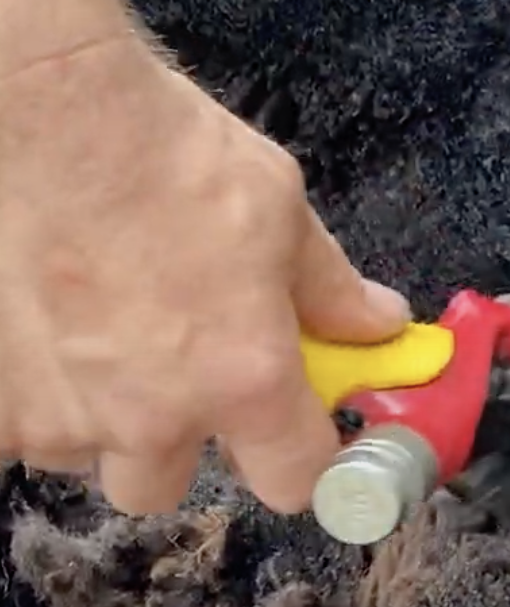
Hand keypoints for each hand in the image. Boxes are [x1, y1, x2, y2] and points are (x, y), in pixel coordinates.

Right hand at [0, 34, 410, 514]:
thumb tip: (377, 325)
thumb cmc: (173, 158)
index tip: (298, 434)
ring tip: (107, 331)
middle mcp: (152, 417)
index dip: (302, 459)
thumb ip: (332, 291)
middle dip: (178, 441)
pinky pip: (24, 429)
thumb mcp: (285, 215)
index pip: (294, 480)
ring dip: (102, 414)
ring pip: (87, 455)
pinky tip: (54, 326)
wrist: (56, 121)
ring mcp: (62, 416)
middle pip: (165, 485)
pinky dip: (42, 392)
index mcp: (243, 380)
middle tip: (180, 371)